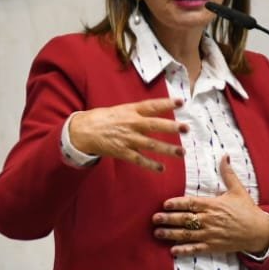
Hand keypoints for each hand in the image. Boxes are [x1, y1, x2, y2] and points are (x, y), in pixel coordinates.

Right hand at [67, 97, 186, 171]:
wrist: (82, 131)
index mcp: (131, 111)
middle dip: (171, 127)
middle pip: (154, 125)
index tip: (182, 102)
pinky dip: (151, 164)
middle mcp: (131, 124)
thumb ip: (137, 112)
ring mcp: (127, 139)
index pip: (151, 105)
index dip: (167, 103)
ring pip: (151, 144)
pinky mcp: (122, 152)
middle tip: (186, 128)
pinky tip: (162, 168)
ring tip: (182, 152)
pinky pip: (139, 159)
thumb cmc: (102, 119)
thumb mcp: (120, 110)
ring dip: (168, 149)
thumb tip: (155, 111)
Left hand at [151, 155, 268, 255]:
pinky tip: (172, 250)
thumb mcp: (238, 190)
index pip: (191, 203)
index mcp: (214, 205)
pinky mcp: (214, 246)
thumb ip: (228, 174)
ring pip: (187, 234)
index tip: (164, 204)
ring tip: (157, 233)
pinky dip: (184, 250)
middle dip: (168, 219)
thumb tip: (225, 156)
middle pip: (185, 219)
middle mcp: (210, 220)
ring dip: (171, 234)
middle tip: (154, 218)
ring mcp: (211, 234)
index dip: (177, 204)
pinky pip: (196, 249)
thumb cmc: (247, 210)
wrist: (260, 231)